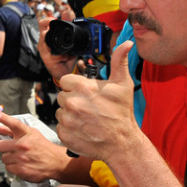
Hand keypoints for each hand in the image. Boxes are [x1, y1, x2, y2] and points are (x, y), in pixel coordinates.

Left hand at [0, 112, 67, 182]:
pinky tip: (21, 164)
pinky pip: (8, 168)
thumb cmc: (43, 147)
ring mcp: (22, 158)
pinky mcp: (21, 170)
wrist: (56, 162)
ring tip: (18, 157)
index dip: (3, 118)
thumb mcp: (30, 134)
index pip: (13, 124)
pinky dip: (12, 167)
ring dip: (8, 158)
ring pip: (3, 158)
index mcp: (26, 134)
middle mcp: (23, 145)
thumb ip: (10, 130)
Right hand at [36, 16, 76, 80]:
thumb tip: (67, 11)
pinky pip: (55, 53)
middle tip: (64, 36)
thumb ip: (67, 24)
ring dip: (60, 44)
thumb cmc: (64, 57)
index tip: (55, 19)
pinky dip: (63, 54)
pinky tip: (66, 56)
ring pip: (48, 42)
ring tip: (66, 50)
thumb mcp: (67, 38)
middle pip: (44, 32)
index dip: (47, 20)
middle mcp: (43, 43)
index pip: (42, 24)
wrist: (64, 72)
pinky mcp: (47, 59)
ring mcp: (44, 51)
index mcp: (46, 37)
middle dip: (54, 33)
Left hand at [55, 40, 135, 159]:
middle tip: (88, 107)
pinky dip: (68, 128)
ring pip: (60, 111)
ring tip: (86, 119)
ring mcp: (67, 119)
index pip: (65, 81)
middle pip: (62, 96)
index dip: (75, 86)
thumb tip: (126, 44)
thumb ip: (119, 61)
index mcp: (83, 87)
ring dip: (70, 114)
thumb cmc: (122, 113)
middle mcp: (72, 102)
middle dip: (72, 100)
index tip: (85, 93)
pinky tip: (82, 129)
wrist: (121, 142)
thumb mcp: (123, 84)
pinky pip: (60, 126)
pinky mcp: (64, 133)